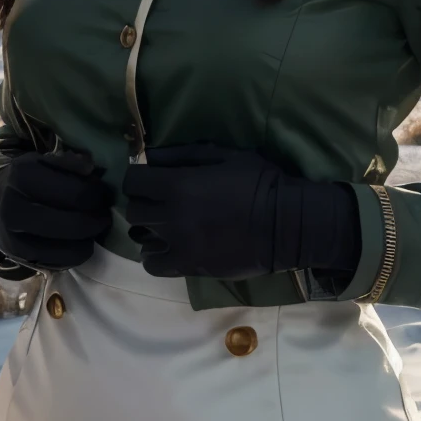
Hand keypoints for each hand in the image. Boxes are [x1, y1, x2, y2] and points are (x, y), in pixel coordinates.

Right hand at [0, 149, 112, 271]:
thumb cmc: (28, 181)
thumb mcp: (42, 161)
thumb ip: (68, 162)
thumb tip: (90, 168)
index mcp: (22, 176)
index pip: (76, 192)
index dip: (98, 194)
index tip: (104, 193)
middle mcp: (15, 208)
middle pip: (75, 223)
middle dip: (98, 218)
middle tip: (104, 213)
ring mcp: (16, 237)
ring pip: (72, 246)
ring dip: (91, 237)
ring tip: (93, 226)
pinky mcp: (22, 258)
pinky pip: (65, 261)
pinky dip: (79, 251)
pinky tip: (79, 239)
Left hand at [121, 143, 359, 282]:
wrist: (287, 225)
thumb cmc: (261, 183)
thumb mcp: (226, 155)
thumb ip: (185, 154)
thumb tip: (152, 155)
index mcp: (179, 184)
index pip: (133, 181)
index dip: (138, 179)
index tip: (149, 180)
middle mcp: (172, 215)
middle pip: (134, 210)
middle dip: (143, 203)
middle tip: (160, 202)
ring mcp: (179, 243)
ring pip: (141, 236)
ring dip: (149, 229)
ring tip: (166, 227)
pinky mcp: (189, 266)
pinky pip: (153, 265)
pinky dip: (154, 257)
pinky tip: (168, 249)